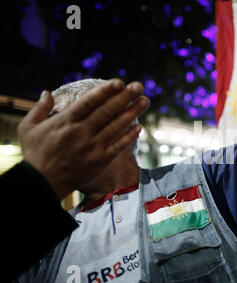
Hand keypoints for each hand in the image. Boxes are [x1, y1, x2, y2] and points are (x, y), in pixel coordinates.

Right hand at [18, 79, 148, 198]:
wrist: (42, 183)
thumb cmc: (35, 154)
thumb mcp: (28, 128)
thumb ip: (39, 109)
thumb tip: (47, 92)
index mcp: (65, 122)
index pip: (89, 102)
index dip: (105, 91)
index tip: (119, 82)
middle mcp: (81, 133)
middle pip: (107, 111)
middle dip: (125, 97)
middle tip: (139, 86)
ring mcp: (93, 147)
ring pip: (116, 127)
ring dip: (132, 113)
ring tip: (145, 101)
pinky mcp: (100, 161)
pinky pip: (118, 146)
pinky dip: (129, 136)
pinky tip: (139, 127)